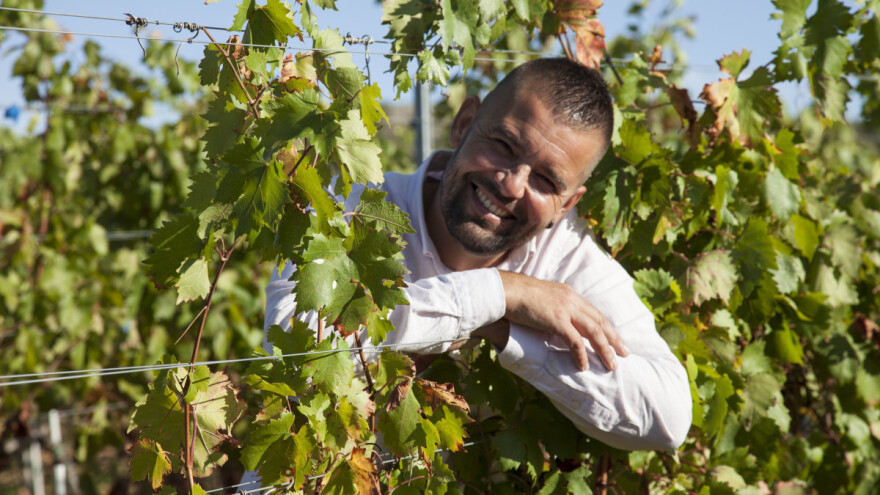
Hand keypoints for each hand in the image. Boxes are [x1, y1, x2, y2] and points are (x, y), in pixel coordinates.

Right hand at [498, 271, 628, 370]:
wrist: (505, 291)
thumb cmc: (517, 296)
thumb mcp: (541, 300)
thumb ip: (552, 310)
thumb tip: (554, 323)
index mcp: (569, 295)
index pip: (594, 313)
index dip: (607, 328)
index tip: (616, 340)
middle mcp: (571, 300)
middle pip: (600, 322)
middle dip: (614, 339)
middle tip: (625, 354)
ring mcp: (565, 309)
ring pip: (594, 332)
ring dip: (605, 350)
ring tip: (612, 365)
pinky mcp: (557, 320)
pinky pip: (575, 341)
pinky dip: (581, 355)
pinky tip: (584, 366)